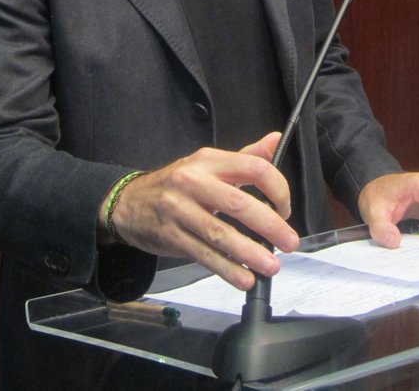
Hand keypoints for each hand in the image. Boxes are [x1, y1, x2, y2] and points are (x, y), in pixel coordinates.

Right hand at [104, 132, 299, 289]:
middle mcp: (193, 181)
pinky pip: (204, 254)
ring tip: (271, 266)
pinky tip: (244, 278)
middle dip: (270, 225)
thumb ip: (245, 157)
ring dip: (250, 252)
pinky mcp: (170, 235)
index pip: (253, 168)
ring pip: (220, 233)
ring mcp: (179, 209)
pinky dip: (227, 269)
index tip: (285, 208)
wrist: (129, 203)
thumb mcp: (208, 164)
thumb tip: (276, 140)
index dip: (277, 188)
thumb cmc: (176, 184)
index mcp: (208, 160)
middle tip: (289, 242)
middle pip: (238, 203)